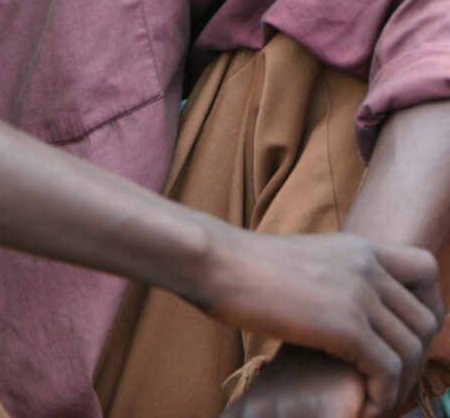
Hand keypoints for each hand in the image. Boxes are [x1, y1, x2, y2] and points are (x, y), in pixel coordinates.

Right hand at [196, 228, 441, 417]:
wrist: (218, 262)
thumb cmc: (246, 267)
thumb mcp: (306, 260)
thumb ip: (334, 274)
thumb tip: (340, 298)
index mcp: (359, 246)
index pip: (426, 269)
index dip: (427, 308)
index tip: (404, 340)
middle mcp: (367, 264)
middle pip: (425, 320)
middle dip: (413, 361)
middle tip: (387, 386)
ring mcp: (359, 292)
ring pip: (411, 351)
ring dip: (398, 387)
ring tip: (375, 404)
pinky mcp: (346, 326)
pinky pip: (388, 372)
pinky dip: (382, 399)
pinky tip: (362, 410)